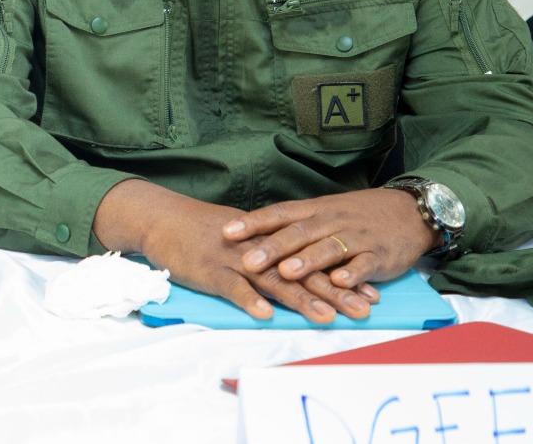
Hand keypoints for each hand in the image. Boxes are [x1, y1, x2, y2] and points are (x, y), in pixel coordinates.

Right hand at [94, 179, 375, 323]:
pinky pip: (230, 287)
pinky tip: (264, 314)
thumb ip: (269, 253)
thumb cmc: (200, 230)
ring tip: (326, 316)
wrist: (161, 218)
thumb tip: (298, 271)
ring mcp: (233, 260)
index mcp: (268, 241)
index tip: (371, 293)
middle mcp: (257, 250)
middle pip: (301, 272)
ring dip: (300, 298)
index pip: (313, 260)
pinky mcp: (208, 271)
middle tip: (364, 309)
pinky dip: (247, 299)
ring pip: (273, 280)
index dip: (343, 277)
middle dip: (335, 291)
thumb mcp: (242, 237)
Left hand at [221, 188, 437, 292]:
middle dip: (272, 248)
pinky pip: (365, 264)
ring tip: (286, 273)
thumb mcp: (324, 212)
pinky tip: (339, 281)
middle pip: (299, 233)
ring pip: (328, 248)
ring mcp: (356, 237)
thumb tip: (252, 236)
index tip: (226, 232)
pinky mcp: (379, 255)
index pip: (279, 214)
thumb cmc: (357, 215)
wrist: (410, 211)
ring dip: (307, 261)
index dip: (253, 223)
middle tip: (247, 261)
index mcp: (315, 210)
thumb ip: (293, 225)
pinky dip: (352, 273)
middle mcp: (332, 221)